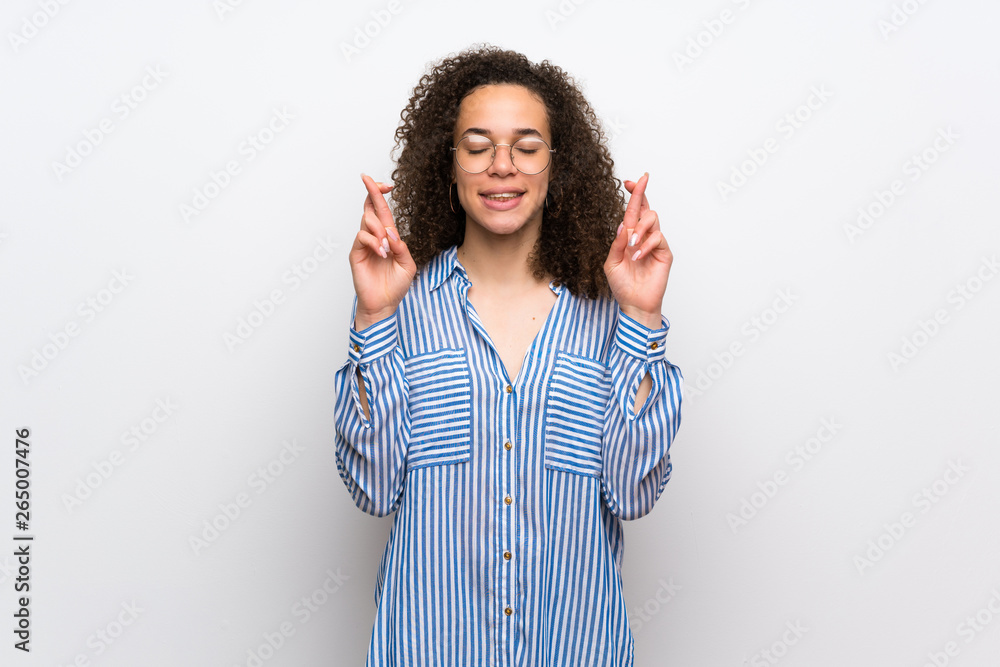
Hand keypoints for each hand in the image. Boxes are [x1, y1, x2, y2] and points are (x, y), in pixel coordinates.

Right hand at [350, 173, 415, 329]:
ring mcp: (365, 245)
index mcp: (388, 238)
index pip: (383, 211)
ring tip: (387, 247)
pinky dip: (373, 241)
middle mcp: (375, 238)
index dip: (382, 196)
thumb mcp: (407, 265)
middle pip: (371, 208)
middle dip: (372, 192)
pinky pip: (362, 237)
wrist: (384, 304)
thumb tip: (392, 235)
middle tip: (372, 181)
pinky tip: (382, 252)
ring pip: (367, 221)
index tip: (387, 184)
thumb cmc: (395, 286)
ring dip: (379, 228)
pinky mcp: (357, 254)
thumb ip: (402, 248)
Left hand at [604, 173, 672, 328]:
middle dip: (640, 194)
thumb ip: (616, 243)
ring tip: (631, 245)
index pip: (632, 212)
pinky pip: (658, 238)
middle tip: (637, 183)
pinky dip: (646, 245)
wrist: (634, 303)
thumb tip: (622, 224)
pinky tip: (637, 256)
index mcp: (628, 237)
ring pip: (652, 219)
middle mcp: (642, 237)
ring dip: (640, 228)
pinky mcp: (664, 253)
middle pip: (645, 208)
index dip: (633, 195)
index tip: (629, 181)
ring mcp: (654, 244)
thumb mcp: (612, 263)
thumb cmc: (622, 285)